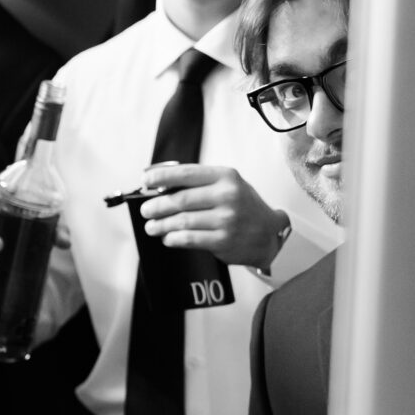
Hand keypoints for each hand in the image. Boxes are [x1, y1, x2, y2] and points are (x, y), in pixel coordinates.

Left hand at [135, 163, 289, 266]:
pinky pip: (189, 239)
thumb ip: (200, 183)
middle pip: (180, 200)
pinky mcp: (223, 241)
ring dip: (161, 224)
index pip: (186, 173)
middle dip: (156, 206)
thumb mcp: (229, 185)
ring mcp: (226, 220)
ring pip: (182, 221)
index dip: (161, 177)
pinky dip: (173, 238)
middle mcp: (227, 196)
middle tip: (146, 210)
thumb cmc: (244, 206)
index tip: (145, 181)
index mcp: (226, 177)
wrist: (269, 234)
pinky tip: (167, 237)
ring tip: (151, 226)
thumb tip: (161, 186)